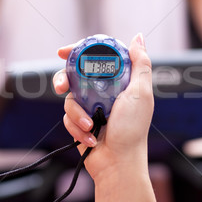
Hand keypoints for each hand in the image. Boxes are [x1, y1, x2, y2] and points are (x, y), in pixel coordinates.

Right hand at [53, 33, 153, 182]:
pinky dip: (77, 128)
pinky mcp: (80, 123)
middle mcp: (102, 92)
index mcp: (117, 81)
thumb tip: (138, 37)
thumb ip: (140, 64)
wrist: (118, 164)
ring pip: (69, 99)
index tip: (63, 51)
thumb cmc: (132, 129)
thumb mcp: (140, 93)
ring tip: (89, 126)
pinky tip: (90, 139)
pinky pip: (67, 118)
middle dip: (64, 80)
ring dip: (77, 114)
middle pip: (74, 75)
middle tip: (62, 87)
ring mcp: (90, 108)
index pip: (96, 57)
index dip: (79, 51)